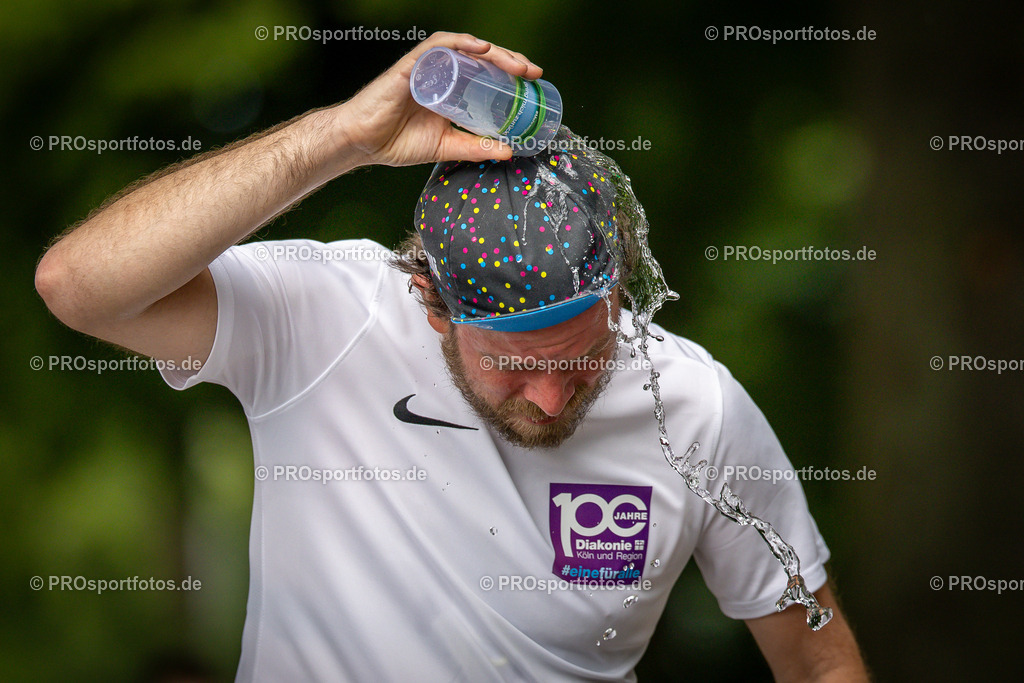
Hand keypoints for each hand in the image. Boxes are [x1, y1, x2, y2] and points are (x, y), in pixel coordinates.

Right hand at [335, 32, 543, 166]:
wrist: (362, 143)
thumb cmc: (396, 141)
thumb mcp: (446, 146)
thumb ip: (475, 147)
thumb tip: (508, 152)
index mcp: (451, 89)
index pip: (485, 73)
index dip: (510, 75)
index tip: (533, 84)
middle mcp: (441, 73)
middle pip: (481, 58)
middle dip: (510, 61)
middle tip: (532, 73)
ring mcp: (426, 67)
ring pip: (465, 48)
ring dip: (492, 52)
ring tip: (514, 64)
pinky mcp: (411, 66)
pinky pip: (437, 47)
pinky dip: (460, 44)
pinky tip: (479, 49)